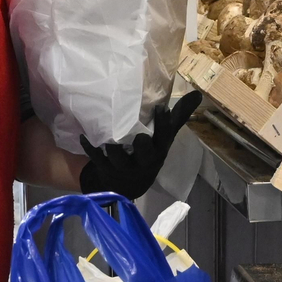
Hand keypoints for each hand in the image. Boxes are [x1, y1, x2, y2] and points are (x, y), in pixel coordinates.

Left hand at [79, 91, 200, 199]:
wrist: (128, 185)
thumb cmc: (148, 154)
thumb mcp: (163, 139)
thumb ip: (177, 118)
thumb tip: (197, 96)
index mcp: (159, 150)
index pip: (165, 137)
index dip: (164, 124)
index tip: (161, 107)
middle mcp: (144, 161)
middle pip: (145, 153)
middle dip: (142, 145)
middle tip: (138, 135)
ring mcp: (124, 168)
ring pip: (118, 157)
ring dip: (112, 146)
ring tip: (106, 134)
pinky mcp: (106, 170)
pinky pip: (96, 159)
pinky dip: (90, 148)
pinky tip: (84, 136)